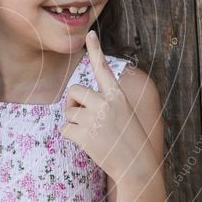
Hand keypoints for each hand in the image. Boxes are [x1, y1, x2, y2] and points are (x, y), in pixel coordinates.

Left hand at [60, 31, 153, 182]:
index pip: (103, 69)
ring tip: (92, 134)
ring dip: (74, 123)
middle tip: (84, 117)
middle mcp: (105, 103)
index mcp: (117, 96)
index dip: (96, 50)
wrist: (137, 166)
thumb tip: (79, 99)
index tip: (90, 34)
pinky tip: (87, 144)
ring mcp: (93, 118)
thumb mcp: (125, 115)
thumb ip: (106, 103)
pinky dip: (71, 137)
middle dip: (73, 103)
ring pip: (68, 112)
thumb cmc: (131, 142)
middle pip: (73, 90)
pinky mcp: (83, 134)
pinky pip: (64, 130)